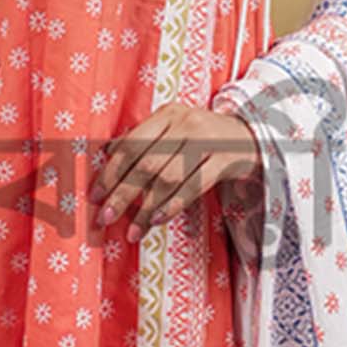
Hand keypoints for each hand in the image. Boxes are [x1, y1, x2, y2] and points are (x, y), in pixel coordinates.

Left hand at [90, 100, 262, 242]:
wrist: (251, 137)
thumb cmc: (202, 137)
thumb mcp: (173, 129)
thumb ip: (143, 139)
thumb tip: (105, 155)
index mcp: (167, 114)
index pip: (130, 144)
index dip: (109, 172)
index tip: (94, 196)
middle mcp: (185, 124)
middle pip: (146, 164)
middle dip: (122, 195)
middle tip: (104, 218)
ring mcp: (207, 141)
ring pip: (168, 179)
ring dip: (146, 209)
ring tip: (131, 232)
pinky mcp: (225, 160)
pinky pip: (194, 187)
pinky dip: (173, 205)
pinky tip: (158, 221)